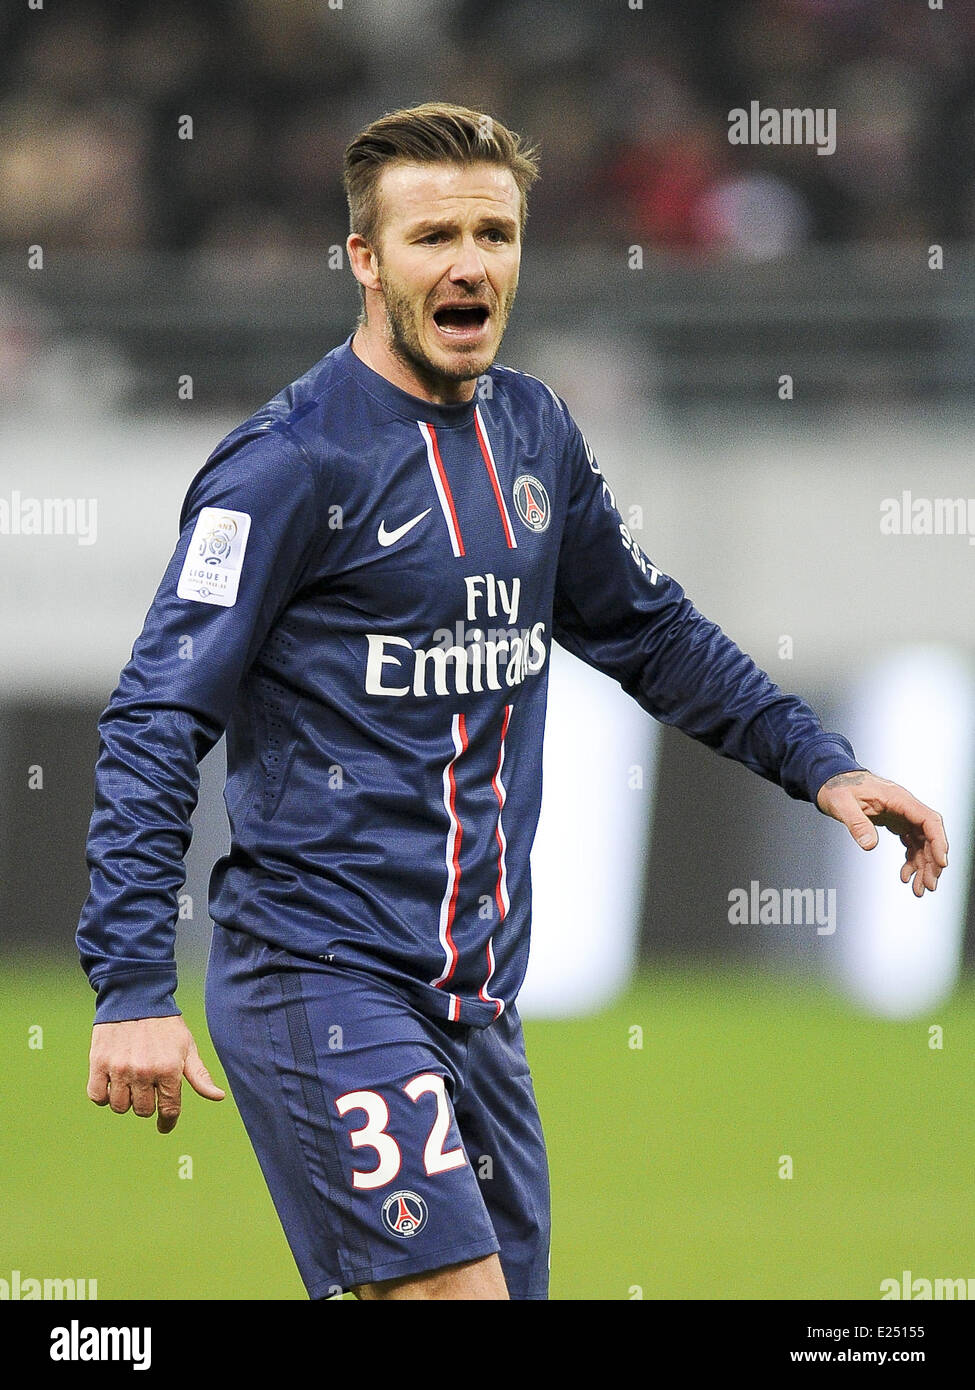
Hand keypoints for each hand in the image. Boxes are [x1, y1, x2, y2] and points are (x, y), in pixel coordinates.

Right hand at [87, 1016, 225, 1133]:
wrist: (135, 997)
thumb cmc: (165, 1024)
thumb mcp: (187, 1047)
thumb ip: (200, 1076)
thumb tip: (218, 1097)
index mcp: (169, 1069)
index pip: (169, 1109)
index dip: (168, 1121)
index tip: (165, 1125)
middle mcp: (144, 1072)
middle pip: (143, 1111)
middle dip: (147, 1104)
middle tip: (147, 1087)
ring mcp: (120, 1068)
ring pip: (120, 1107)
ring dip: (125, 1100)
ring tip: (130, 1083)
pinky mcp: (99, 1063)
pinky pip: (97, 1097)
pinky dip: (104, 1096)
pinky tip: (112, 1084)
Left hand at [816, 770, 947, 896]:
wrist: (831, 780)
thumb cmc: (837, 787)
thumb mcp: (841, 804)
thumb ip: (856, 823)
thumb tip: (869, 845)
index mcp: (898, 799)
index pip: (929, 820)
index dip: (938, 841)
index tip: (940, 863)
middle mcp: (904, 807)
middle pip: (929, 835)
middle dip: (931, 862)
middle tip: (927, 886)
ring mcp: (902, 815)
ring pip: (922, 842)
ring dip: (922, 866)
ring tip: (918, 889)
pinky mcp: (896, 822)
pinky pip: (911, 843)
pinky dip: (911, 860)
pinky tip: (905, 875)